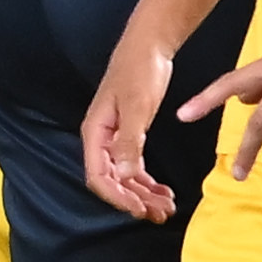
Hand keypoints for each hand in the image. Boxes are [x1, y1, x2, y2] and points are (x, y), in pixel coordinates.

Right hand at [82, 29, 184, 221]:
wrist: (148, 46)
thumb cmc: (139, 71)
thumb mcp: (137, 106)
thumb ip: (129, 142)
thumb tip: (122, 175)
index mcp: (95, 133)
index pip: (98, 176)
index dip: (117, 197)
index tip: (139, 210)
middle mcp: (101, 140)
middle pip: (112, 181)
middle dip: (134, 200)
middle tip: (160, 215)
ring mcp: (115, 138)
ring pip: (125, 177)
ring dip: (143, 194)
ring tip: (166, 208)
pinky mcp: (130, 134)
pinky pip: (134, 166)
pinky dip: (148, 181)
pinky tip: (164, 191)